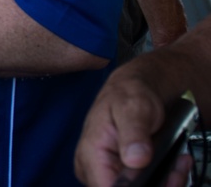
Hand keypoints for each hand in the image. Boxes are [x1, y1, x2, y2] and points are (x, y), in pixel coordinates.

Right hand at [73, 71, 191, 185]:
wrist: (132, 90)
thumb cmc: (128, 94)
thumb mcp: (133, 107)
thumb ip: (134, 132)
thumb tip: (135, 159)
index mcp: (90, 153)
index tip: (162, 179)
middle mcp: (92, 168)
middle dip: (157, 185)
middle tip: (176, 169)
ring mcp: (105, 173)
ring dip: (163, 184)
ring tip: (177, 165)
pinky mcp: (119, 175)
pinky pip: (142, 186)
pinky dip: (162, 181)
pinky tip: (173, 167)